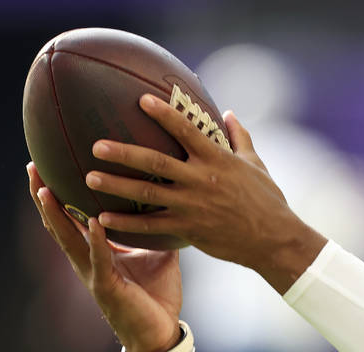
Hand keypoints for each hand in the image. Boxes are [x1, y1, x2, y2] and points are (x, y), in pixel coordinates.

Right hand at [28, 161, 181, 351]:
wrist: (161, 333)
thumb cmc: (157, 296)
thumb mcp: (158, 256)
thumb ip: (155, 232)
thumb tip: (168, 205)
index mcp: (95, 252)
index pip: (69, 218)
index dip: (57, 194)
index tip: (47, 165)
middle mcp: (87, 261)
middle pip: (57, 224)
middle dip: (43, 196)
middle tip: (32, 167)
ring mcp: (93, 274)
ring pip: (67, 240)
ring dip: (56, 214)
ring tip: (45, 189)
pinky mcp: (106, 287)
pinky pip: (99, 259)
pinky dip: (95, 240)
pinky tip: (93, 221)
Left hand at [84, 95, 325, 286]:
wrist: (274, 240)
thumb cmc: (268, 201)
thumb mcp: (256, 165)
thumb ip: (240, 137)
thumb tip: (229, 112)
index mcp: (217, 160)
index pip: (186, 130)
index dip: (163, 114)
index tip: (140, 100)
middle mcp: (201, 180)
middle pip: (155, 162)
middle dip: (123, 153)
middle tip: (96, 145)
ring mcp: (193, 206)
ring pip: (147, 194)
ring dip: (116, 185)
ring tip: (89, 177)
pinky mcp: (189, 229)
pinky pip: (152, 226)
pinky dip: (127, 223)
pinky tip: (104, 218)